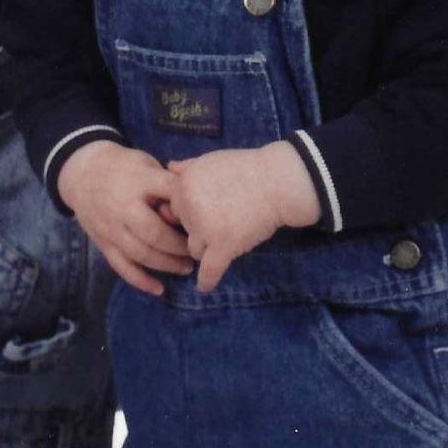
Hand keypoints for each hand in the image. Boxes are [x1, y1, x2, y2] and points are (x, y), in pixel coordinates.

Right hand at [58, 140, 193, 294]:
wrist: (81, 173)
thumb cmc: (123, 168)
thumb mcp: (147, 164)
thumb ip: (168, 182)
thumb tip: (195, 202)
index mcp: (138, 181)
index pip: (169, 193)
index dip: (188, 208)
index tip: (205, 218)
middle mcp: (122, 207)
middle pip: (155, 233)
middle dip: (179, 245)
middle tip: (198, 250)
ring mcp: (111, 228)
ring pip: (140, 254)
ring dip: (166, 264)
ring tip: (186, 268)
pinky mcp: (103, 243)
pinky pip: (122, 266)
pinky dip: (141, 280)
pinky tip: (159, 289)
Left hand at [165, 141, 319, 292]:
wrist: (277, 181)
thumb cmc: (247, 168)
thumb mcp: (211, 160)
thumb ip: (187, 166)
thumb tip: (169, 167)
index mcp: (183, 185)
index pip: (174, 207)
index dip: (190, 210)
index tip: (207, 209)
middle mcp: (188, 207)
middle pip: (183, 229)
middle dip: (198, 227)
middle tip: (223, 218)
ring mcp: (204, 229)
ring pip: (194, 249)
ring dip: (208, 246)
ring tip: (230, 236)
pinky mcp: (223, 247)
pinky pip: (209, 270)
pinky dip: (207, 280)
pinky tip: (204, 288)